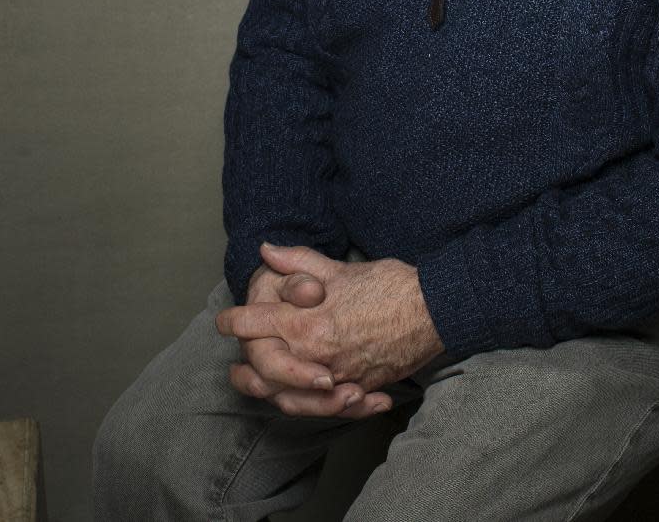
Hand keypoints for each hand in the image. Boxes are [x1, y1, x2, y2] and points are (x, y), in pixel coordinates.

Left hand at [217, 243, 443, 403]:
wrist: (434, 311)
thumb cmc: (389, 285)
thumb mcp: (341, 269)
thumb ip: (299, 262)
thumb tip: (266, 251)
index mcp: (309, 322)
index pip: (257, 325)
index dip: (235, 321)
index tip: (224, 322)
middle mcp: (317, 356)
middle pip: (266, 371)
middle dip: (246, 368)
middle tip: (234, 367)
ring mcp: (338, 377)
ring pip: (291, 396)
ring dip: (269, 393)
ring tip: (256, 388)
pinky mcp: (359, 389)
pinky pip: (323, 406)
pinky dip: (307, 406)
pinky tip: (299, 400)